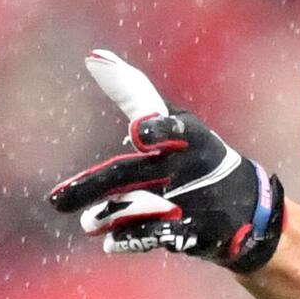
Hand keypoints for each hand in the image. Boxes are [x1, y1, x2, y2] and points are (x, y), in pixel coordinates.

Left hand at [45, 51, 286, 271]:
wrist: (244, 205)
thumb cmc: (198, 153)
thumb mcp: (176, 119)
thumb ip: (135, 93)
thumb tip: (94, 57)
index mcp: (187, 135)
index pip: (172, 127)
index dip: (158, 129)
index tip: (139, 133)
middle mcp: (188, 167)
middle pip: (131, 174)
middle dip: (92, 187)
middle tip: (55, 201)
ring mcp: (190, 202)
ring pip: (140, 208)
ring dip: (109, 216)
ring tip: (87, 223)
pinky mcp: (192, 232)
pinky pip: (157, 236)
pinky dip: (133, 239)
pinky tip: (110, 241)